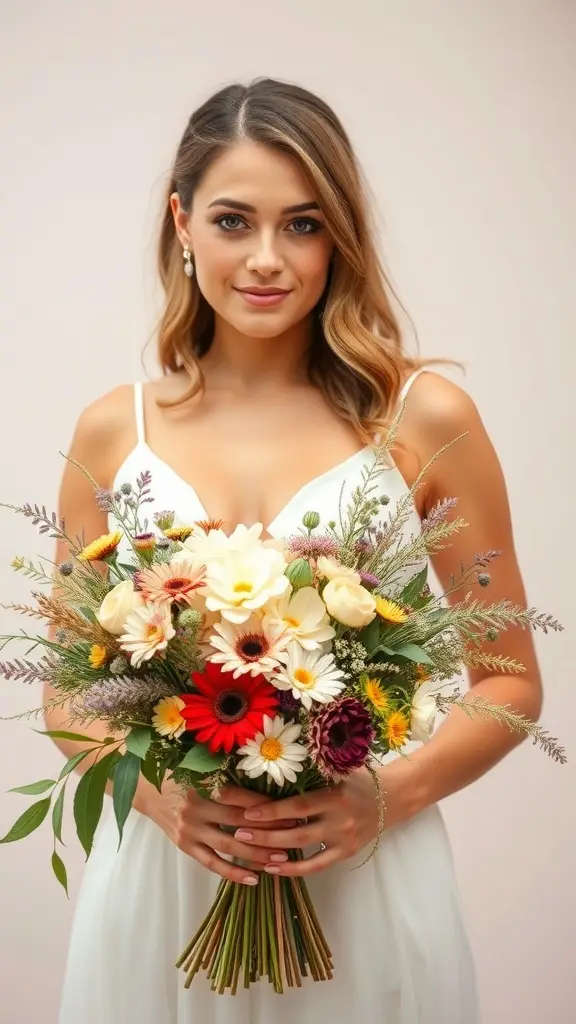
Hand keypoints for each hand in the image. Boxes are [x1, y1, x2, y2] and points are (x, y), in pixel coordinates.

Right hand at [139, 777, 296, 885]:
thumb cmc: (179, 771)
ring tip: (281, 861)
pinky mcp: (184, 846)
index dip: (268, 808)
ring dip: (256, 855)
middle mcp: (196, 809)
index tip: (292, 813)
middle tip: (295, 838)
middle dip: (269, 832)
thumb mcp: (201, 767)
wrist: (145, 787)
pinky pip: (211, 863)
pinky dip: (232, 872)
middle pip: (240, 824)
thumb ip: (228, 776)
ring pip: (229, 846)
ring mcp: (189, 830)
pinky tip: (253, 879)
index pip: (242, 800)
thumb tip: (267, 786)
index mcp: (203, 785)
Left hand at [233, 760, 416, 876]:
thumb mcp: (339, 768)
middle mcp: (340, 819)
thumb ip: (313, 770)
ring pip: (303, 850)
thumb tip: (273, 766)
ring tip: (248, 851)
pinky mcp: (346, 852)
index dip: (271, 811)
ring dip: (274, 853)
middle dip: (265, 835)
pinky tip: (273, 868)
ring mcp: (344, 839)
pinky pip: (317, 866)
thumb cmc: (360, 777)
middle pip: (296, 832)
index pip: (298, 806)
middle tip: (238, 834)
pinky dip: (294, 869)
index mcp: (335, 795)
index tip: (247, 812)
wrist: (394, 797)